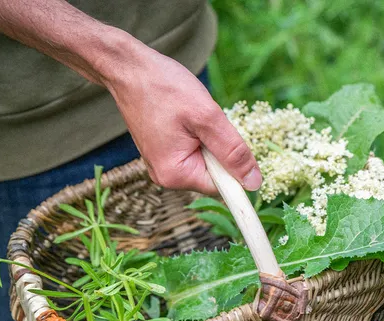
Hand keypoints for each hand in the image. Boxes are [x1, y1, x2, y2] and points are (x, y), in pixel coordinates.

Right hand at [98, 38, 261, 193]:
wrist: (129, 69)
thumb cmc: (164, 88)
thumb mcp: (207, 117)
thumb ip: (232, 152)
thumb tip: (254, 183)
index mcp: (175, 174)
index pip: (221, 188)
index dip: (237, 171)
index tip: (239, 146)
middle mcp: (166, 177)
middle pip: (213, 176)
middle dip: (220, 150)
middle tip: (208, 121)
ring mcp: (162, 166)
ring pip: (205, 162)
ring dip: (210, 141)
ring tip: (194, 116)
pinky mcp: (163, 154)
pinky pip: (193, 153)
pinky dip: (199, 137)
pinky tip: (187, 118)